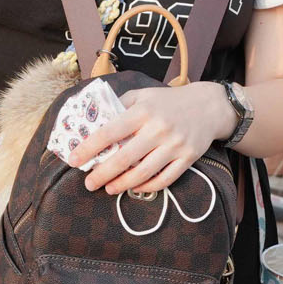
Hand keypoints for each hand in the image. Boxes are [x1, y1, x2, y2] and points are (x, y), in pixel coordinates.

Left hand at [71, 82, 233, 196]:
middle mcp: (159, 128)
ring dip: (121, 184)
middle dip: (102, 174)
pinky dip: (146, 187)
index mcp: (144, 111)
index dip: (89, 147)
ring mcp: (175, 145)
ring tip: (108, 188)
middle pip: (124, 158)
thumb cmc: (168, 101)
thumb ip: (119, 107)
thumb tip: (93, 125)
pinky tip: (135, 187)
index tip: (73, 159)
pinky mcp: (187, 158)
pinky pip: (164, 180)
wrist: (209, 106)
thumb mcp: (143, 95)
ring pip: (143, 173)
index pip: (110, 131)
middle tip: (89, 183)